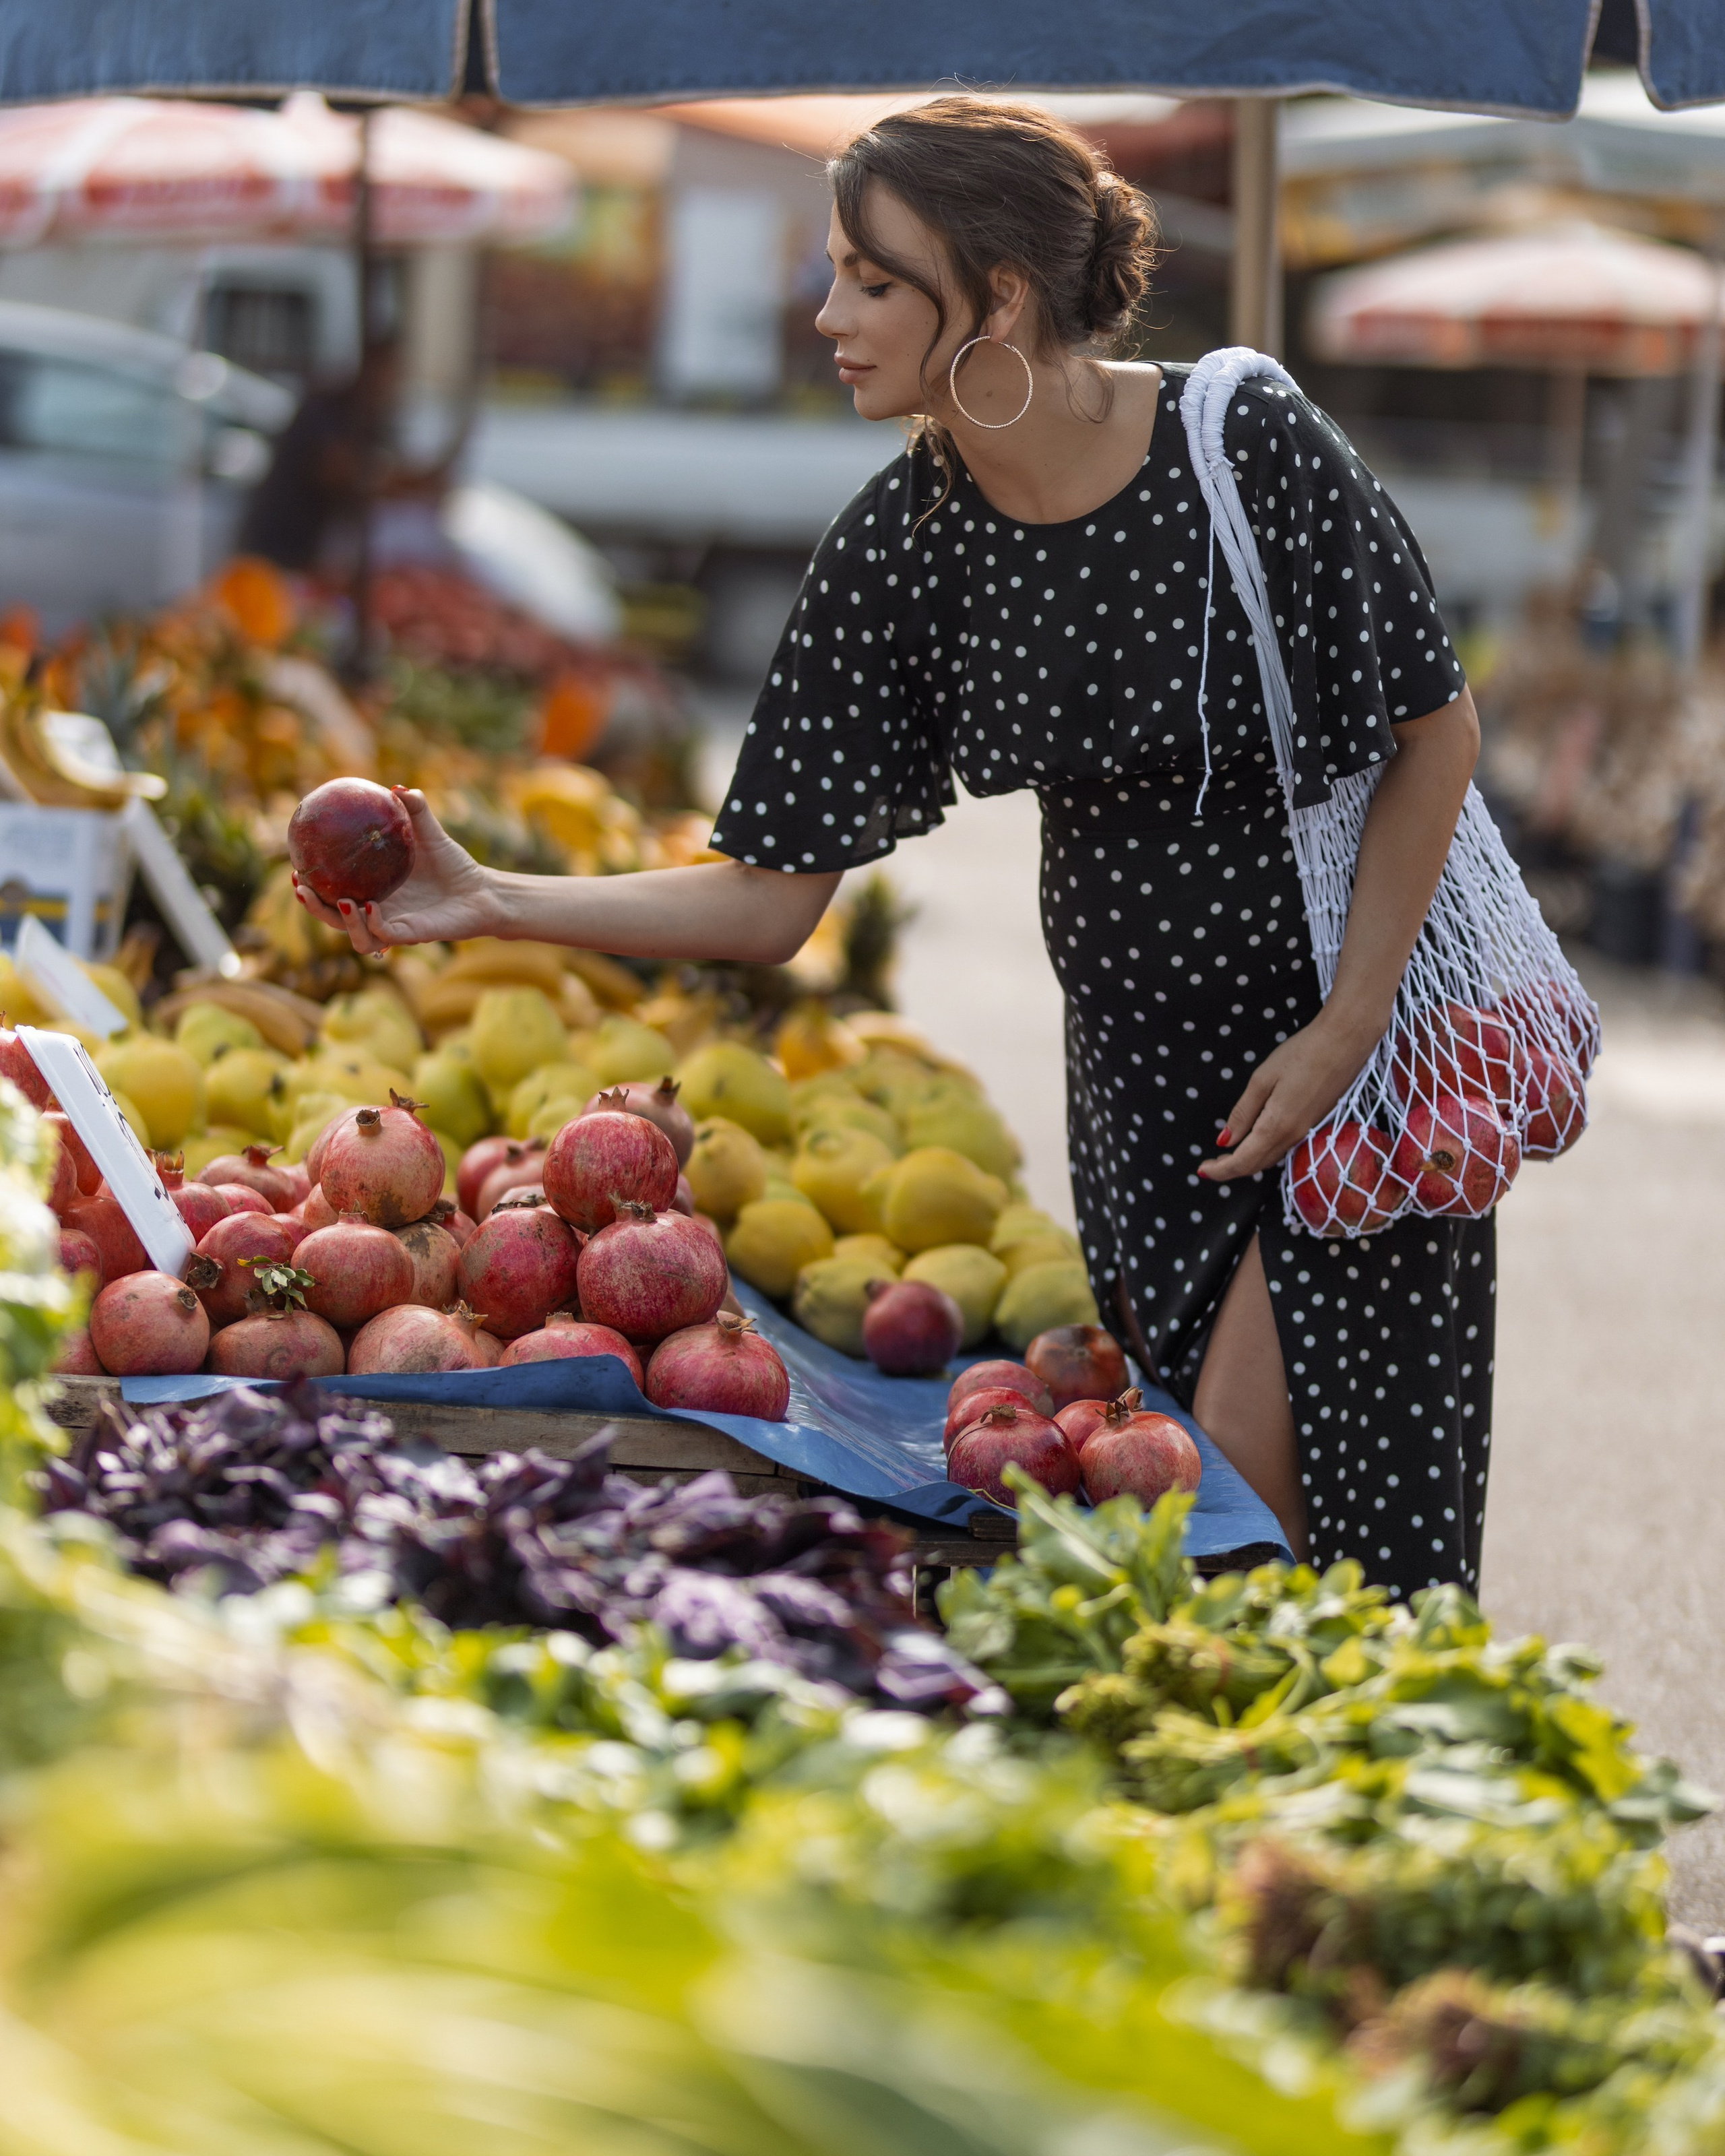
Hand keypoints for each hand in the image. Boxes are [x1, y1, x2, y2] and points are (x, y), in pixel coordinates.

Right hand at [292, 790, 499, 954]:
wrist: (483, 891)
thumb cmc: (454, 865)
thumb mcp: (430, 833)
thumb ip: (414, 811)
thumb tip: (397, 787)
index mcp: (374, 891)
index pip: (333, 893)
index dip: (311, 885)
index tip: (294, 866)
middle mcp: (379, 913)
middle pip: (334, 918)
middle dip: (313, 906)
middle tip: (301, 884)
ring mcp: (394, 926)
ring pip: (355, 936)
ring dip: (341, 920)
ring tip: (339, 899)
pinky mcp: (413, 936)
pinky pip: (384, 936)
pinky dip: (372, 924)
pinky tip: (370, 907)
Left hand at [1198, 1009, 1380, 1182]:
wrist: (1346, 1042)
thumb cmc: (1302, 1054)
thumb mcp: (1262, 1079)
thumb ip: (1243, 1113)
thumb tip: (1225, 1140)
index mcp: (1276, 1126)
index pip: (1243, 1162)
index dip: (1220, 1170)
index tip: (1202, 1170)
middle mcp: (1293, 1136)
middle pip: (1257, 1165)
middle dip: (1231, 1169)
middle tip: (1210, 1164)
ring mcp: (1307, 1132)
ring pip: (1272, 1159)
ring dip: (1249, 1162)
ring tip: (1228, 1155)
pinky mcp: (1315, 1124)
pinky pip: (1285, 1149)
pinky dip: (1266, 1152)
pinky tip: (1256, 1142)